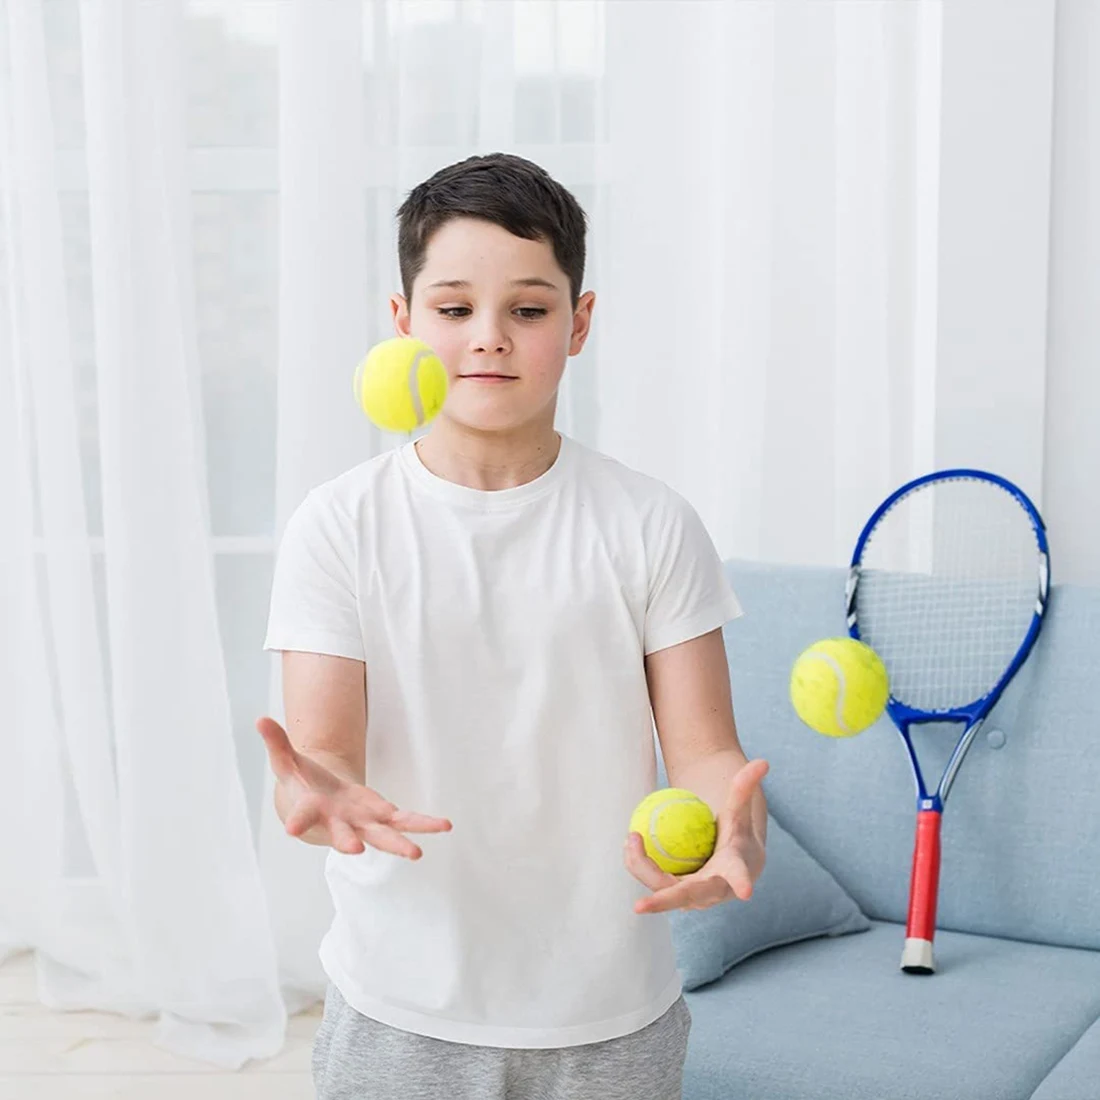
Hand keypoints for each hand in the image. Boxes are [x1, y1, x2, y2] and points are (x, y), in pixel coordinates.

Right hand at [256, 716, 451, 858]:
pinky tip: (444, 826)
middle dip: (348, 844)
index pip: (301, 816)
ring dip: (398, 844)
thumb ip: (277, 743)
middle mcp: (337, 824)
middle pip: (343, 836)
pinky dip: (423, 824)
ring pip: (382, 836)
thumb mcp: (287, 761)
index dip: (296, 821)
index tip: (291, 829)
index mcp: (310, 810)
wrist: (319, 805)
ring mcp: (362, 824)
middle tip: (354, 851)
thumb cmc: (302, 784)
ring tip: (416, 854)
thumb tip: (260, 719)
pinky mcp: (381, 816)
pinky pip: (405, 821)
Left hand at [624, 758, 768, 914]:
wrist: (727, 860)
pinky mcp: (675, 896)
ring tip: (630, 837)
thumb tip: (762, 761)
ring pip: (660, 886)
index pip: (739, 876)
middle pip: (686, 896)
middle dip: (663, 902)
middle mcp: (712, 894)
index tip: (746, 892)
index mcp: (734, 873)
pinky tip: (628, 844)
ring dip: (641, 866)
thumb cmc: (735, 831)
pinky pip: (652, 880)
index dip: (741, 882)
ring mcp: (692, 899)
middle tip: (639, 906)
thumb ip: (745, 787)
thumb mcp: (738, 809)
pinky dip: (638, 863)